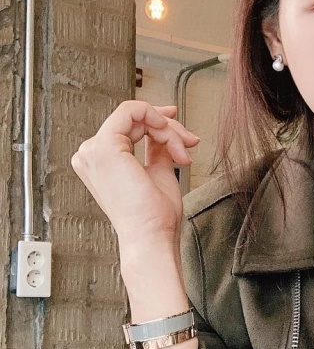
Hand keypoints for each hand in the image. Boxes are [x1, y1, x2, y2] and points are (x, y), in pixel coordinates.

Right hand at [71, 101, 199, 250]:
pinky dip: (159, 122)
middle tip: (189, 144)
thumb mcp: (157, 171)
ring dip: (168, 130)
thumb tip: (164, 131)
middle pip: (133, 119)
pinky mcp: (105, 146)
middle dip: (169, 128)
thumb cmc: (154, 217)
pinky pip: (133, 111)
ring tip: (182, 154)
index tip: (182, 132)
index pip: (127, 127)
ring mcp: (93, 150)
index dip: (158, 123)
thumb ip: (156, 149)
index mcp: (99, 161)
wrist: (152, 237)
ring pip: (136, 115)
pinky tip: (172, 140)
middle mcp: (90, 154)